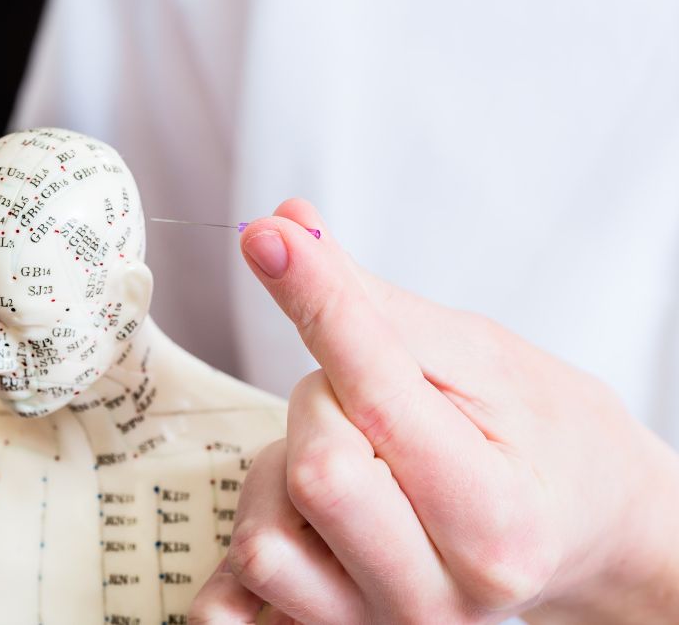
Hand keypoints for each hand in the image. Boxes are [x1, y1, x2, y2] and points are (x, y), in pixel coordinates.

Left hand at [190, 200, 678, 623]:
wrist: (582, 530)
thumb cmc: (542, 442)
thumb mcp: (482, 360)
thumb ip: (374, 306)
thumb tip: (284, 231)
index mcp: (496, 522)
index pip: (376, 400)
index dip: (319, 304)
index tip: (271, 240)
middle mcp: (439, 597)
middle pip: (316, 471)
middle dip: (322, 405)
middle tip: (365, 403)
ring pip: (263, 535)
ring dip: (284, 473)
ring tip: (348, 461)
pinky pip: (235, 603)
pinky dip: (252, 541)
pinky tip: (292, 517)